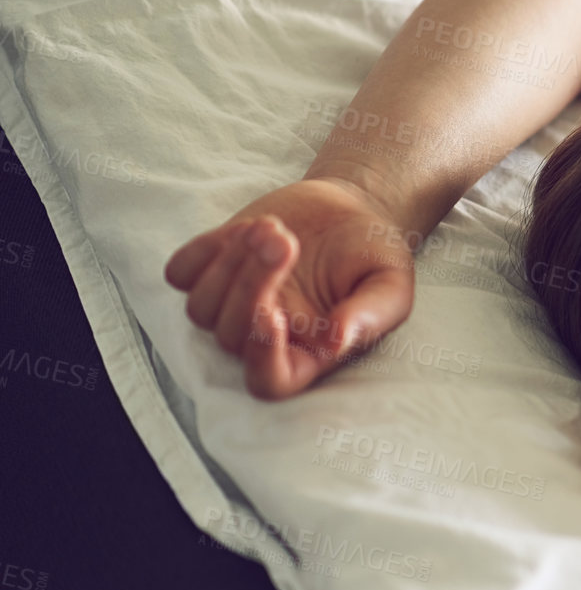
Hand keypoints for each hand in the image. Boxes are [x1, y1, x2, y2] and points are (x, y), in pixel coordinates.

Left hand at [164, 177, 415, 399]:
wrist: (349, 209)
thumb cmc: (374, 254)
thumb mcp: (390, 284)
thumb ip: (369, 315)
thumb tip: (337, 341)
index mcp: (307, 353)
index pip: (269, 380)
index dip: (261, 357)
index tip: (273, 314)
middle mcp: (263, 337)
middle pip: (231, 335)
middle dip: (253, 285)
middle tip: (286, 240)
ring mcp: (231, 304)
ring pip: (201, 307)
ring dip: (231, 264)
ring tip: (274, 227)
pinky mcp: (210, 269)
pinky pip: (181, 273)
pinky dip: (206, 250)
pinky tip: (247, 229)